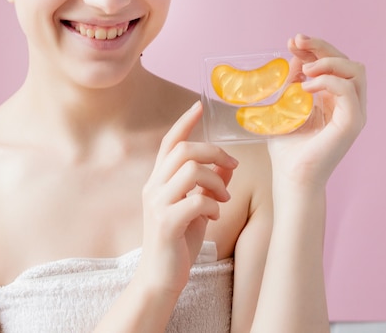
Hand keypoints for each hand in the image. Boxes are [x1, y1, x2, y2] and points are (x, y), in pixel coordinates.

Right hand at [137, 101, 237, 296]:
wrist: (160, 279)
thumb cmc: (178, 242)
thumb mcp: (197, 208)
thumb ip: (209, 185)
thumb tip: (227, 166)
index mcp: (158, 180)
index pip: (170, 142)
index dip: (184, 122)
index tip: (199, 106)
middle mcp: (153, 187)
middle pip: (183, 151)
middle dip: (213, 152)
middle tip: (232, 165)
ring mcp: (157, 204)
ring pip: (190, 171)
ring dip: (216, 181)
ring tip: (224, 198)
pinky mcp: (165, 224)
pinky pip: (196, 201)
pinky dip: (212, 205)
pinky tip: (215, 215)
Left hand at [267, 34, 365, 189]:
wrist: (291, 177)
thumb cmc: (287, 147)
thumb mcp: (284, 106)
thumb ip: (291, 82)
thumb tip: (295, 57)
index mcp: (335, 98)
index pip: (334, 63)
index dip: (316, 47)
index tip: (292, 41)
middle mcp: (348, 103)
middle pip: (347, 61)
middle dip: (321, 46)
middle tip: (297, 42)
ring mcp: (353, 113)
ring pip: (356, 71)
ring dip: (329, 62)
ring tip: (305, 69)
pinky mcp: (352, 123)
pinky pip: (348, 91)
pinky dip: (327, 81)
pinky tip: (305, 87)